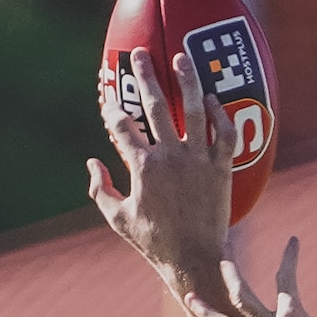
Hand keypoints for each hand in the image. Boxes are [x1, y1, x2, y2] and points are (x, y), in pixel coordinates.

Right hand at [87, 48, 240, 314]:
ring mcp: (199, 160)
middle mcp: (171, 157)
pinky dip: (219, 113)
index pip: (122, 127)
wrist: (195, 261)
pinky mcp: (222, 168)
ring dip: (187, 80)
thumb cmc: (154, 243)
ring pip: (195, 109)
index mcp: (143, 168)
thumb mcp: (119, 220)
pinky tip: (212, 98)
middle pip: (156, 106)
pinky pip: (223, 132)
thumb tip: (93, 163)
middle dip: (145, 76)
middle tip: (140, 55)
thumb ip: (101, 190)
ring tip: (182, 57)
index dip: (112, 111)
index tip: (109, 102)